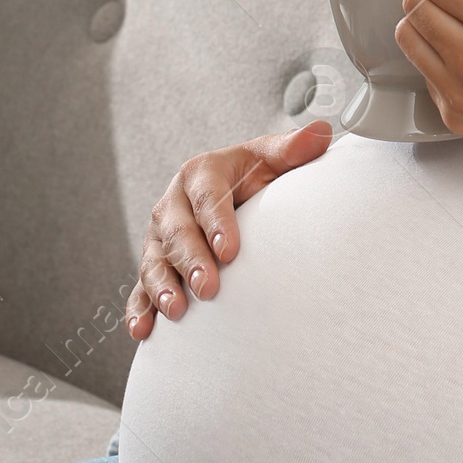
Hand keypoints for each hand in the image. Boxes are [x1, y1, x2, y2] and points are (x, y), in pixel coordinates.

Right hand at [124, 121, 330, 339]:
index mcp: (201, 173)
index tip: (229, 251)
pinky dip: (140, 308)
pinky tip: (143, 329)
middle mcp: (173, 204)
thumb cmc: (254, 175)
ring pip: (154, 261)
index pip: (207, 196)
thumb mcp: (270, 158)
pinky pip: (140, 287)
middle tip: (209, 287)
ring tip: (176, 311)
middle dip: (191, 260)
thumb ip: (292, 149)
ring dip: (161, 287)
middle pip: (176, 232)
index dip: (216, 223)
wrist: (232, 191)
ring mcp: (159, 237)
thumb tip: (322, 133)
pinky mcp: (154, 264)